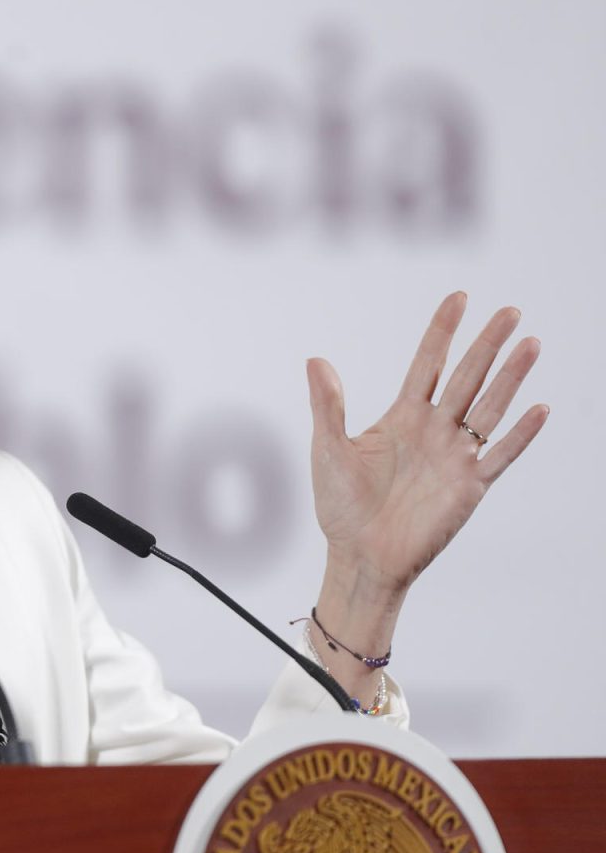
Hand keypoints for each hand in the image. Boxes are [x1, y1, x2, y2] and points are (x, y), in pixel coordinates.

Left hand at [306, 291, 547, 597]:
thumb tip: (316, 360)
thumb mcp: (328, 449)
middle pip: (466, 377)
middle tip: (510, 310)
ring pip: (489, 408)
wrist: (359, 555)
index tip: (460, 297)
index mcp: (402, 416)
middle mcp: (434, 430)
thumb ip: (327, 405)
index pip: (428, 364)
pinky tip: (538, 409)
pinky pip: (499, 456)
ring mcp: (454, 456)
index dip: (442, 331)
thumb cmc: (340, 505)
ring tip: (530, 344)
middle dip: (487, 344)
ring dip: (510, 378)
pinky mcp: (469, 486)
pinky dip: (519, 435)